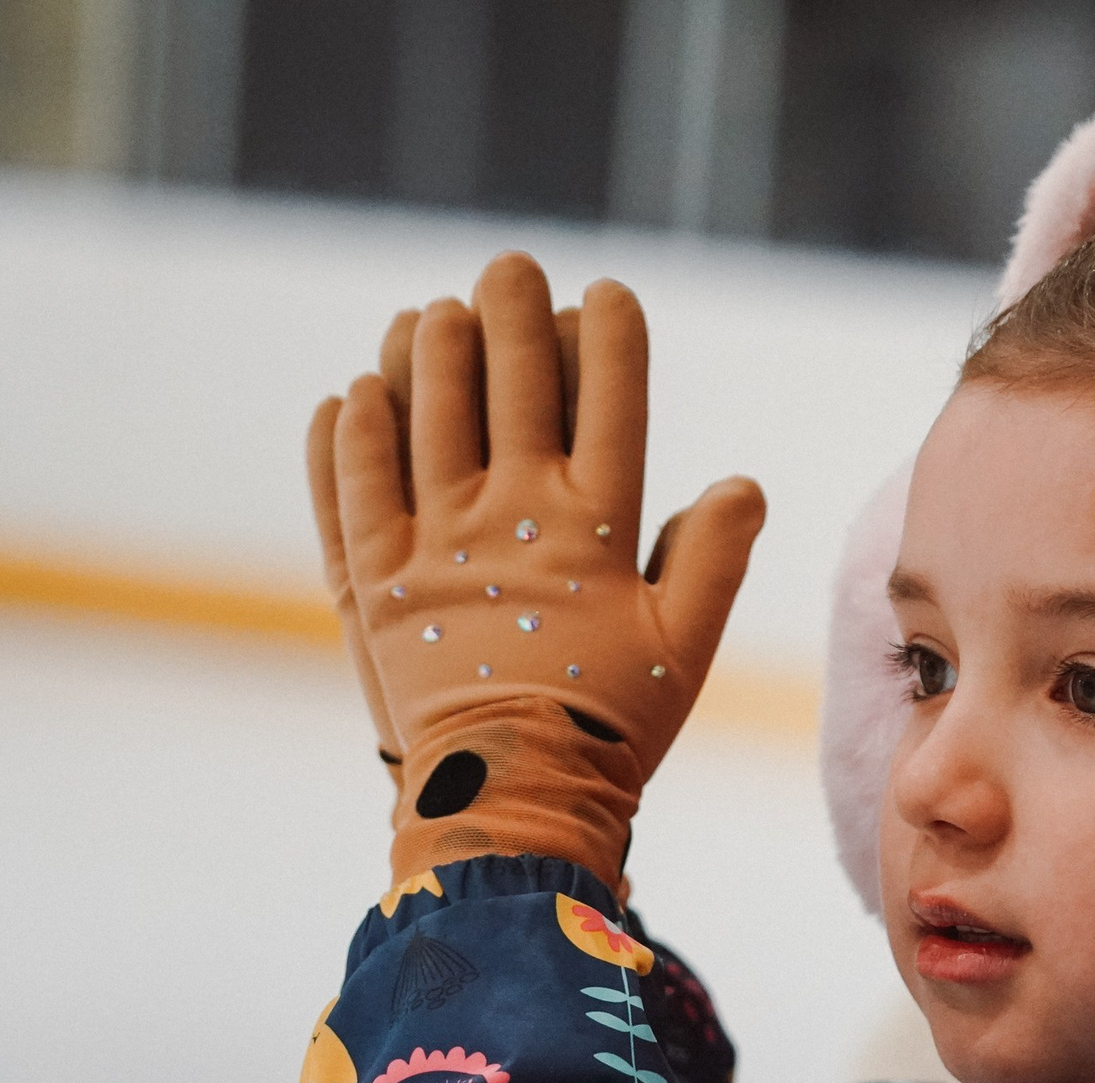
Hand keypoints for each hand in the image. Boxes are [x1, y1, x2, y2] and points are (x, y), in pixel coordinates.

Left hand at [322, 254, 765, 883]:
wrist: (511, 803)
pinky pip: (352, 484)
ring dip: (430, 350)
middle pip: (512, 383)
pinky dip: (353, 433)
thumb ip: (716, 558)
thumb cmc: (612, 728)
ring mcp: (435, 543)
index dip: (611, 336)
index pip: (611, 401)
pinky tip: (357, 395)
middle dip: (512, 312)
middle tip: (508, 268)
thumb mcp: (686, 649)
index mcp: (596, 530)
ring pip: (425, 412)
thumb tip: (741, 481)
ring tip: (433, 311)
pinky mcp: (371, 579)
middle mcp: (512, 518)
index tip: (608, 293)